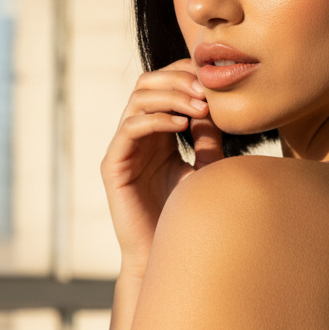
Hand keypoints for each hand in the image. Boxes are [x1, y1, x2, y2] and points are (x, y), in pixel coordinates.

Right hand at [101, 58, 223, 279]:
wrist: (168, 253)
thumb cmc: (187, 216)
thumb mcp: (205, 170)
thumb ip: (208, 140)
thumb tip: (213, 108)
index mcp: (157, 133)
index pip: (164, 85)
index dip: (185, 75)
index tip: (214, 84)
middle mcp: (137, 136)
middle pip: (148, 83)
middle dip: (178, 81)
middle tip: (206, 93)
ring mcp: (123, 148)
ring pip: (138, 99)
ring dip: (171, 96)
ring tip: (199, 108)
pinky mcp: (114, 165)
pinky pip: (130, 128)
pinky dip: (157, 119)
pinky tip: (183, 126)